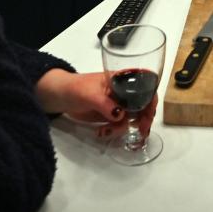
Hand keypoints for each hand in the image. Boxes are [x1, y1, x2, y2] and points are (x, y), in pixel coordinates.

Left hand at [37, 70, 155, 138]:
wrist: (61, 97)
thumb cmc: (76, 88)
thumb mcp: (90, 94)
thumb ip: (105, 104)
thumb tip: (120, 115)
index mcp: (122, 79)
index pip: (145, 86)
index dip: (151, 99)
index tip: (149, 114)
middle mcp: (124, 91)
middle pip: (143, 104)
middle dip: (144, 119)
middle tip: (140, 131)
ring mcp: (118, 104)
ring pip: (132, 118)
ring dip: (123, 128)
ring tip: (107, 131)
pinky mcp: (111, 115)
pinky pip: (120, 125)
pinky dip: (114, 131)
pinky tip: (102, 132)